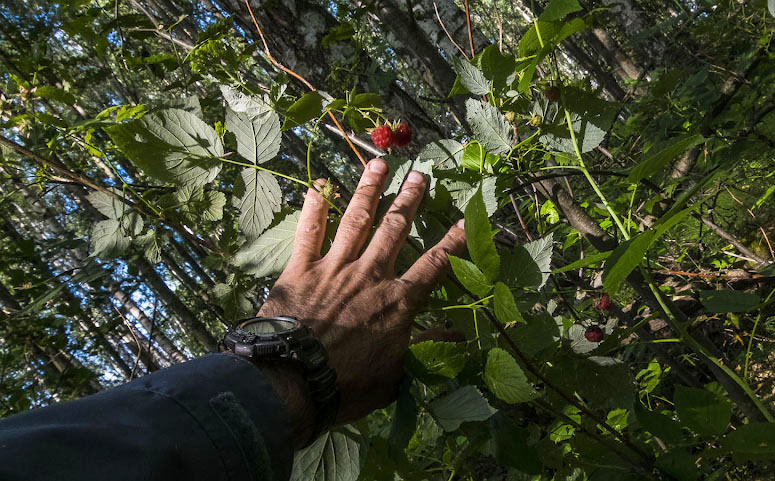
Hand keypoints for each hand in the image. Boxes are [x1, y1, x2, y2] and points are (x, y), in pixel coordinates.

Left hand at [256, 158, 464, 444]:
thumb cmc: (347, 386)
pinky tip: (316, 186)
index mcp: (396, 302)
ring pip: (356, 220)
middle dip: (409, 200)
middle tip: (419, 175)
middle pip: (394, 229)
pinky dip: (313, 209)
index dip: (452, 243)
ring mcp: (334, 268)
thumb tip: (457, 339)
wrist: (294, 383)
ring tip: (379, 164)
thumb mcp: (394, 376)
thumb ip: (423, 348)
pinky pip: (308, 233)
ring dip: (369, 190)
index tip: (466, 220)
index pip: (433, 266)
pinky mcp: (300, 270)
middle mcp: (369, 275)